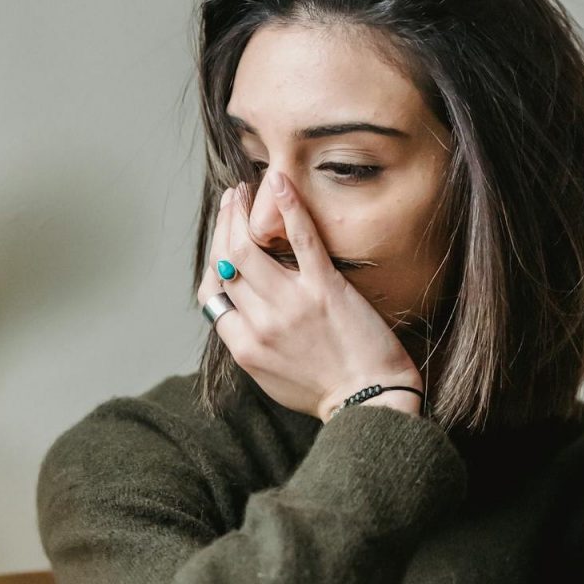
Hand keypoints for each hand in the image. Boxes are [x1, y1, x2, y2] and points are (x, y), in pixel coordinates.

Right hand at [196, 171, 423, 422]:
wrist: (371, 401)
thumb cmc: (328, 392)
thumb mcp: (272, 379)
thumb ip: (251, 344)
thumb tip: (240, 314)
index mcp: (244, 346)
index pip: (212, 292)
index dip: (214, 260)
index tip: (224, 241)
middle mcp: (260, 323)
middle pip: (226, 261)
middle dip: (224, 224)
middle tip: (231, 200)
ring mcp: (291, 303)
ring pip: (248, 246)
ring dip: (242, 211)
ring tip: (246, 191)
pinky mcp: (325, 289)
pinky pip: (301, 239)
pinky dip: (288, 207)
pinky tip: (280, 183)